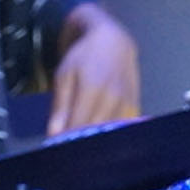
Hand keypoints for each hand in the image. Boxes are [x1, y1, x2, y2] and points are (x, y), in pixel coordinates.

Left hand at [45, 2, 139, 134]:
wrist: (113, 41)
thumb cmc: (84, 57)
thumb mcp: (64, 76)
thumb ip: (60, 106)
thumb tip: (54, 135)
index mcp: (92, 89)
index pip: (77, 127)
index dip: (66, 141)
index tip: (56, 148)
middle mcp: (113, 98)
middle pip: (94, 133)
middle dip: (80, 143)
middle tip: (67, 147)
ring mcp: (127, 103)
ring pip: (110, 134)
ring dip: (97, 141)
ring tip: (83, 141)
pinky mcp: (135, 107)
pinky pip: (123, 129)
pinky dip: (111, 135)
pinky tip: (100, 135)